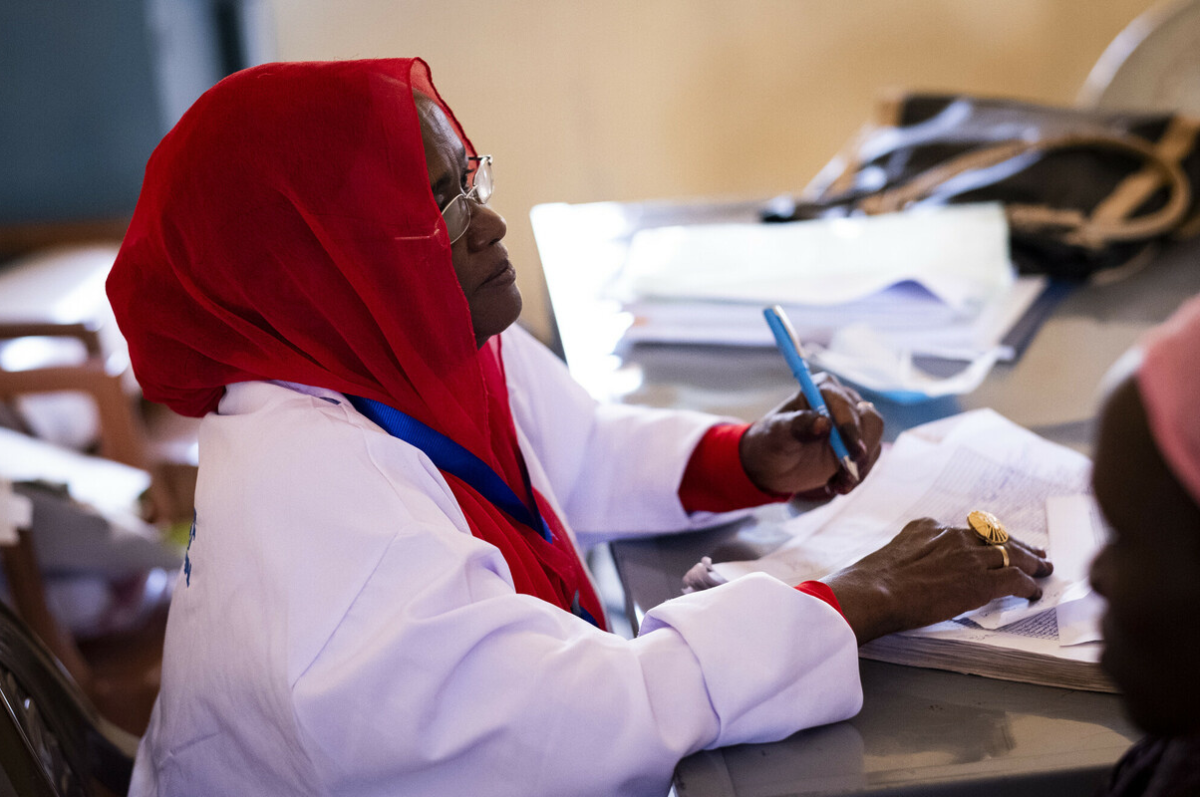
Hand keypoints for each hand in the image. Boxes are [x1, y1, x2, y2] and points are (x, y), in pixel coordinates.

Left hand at [739, 375, 883, 495]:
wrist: (774, 464)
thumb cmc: (771, 441)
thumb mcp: (777, 433)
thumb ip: (798, 425)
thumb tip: (824, 422)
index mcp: (823, 389)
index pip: (845, 405)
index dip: (851, 428)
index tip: (853, 454)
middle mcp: (843, 401)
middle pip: (870, 420)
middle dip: (860, 452)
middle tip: (847, 476)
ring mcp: (854, 422)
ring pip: (874, 441)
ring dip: (859, 468)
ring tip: (836, 486)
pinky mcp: (859, 443)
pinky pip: (870, 458)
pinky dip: (857, 475)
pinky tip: (836, 485)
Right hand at [824, 518, 1053, 644]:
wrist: (873, 592)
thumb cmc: (871, 581)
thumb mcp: (891, 554)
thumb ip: (910, 552)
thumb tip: (911, 568)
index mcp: (929, 528)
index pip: (968, 530)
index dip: (988, 538)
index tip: (996, 542)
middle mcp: (952, 536)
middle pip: (995, 537)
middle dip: (1019, 545)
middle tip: (1036, 552)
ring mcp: (968, 558)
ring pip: (1012, 554)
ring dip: (1032, 563)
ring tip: (1043, 569)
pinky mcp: (980, 581)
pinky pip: (1015, 579)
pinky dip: (1029, 585)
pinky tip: (1033, 592)